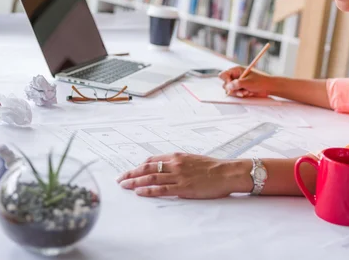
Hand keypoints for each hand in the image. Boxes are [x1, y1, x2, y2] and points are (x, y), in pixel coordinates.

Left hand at [116, 153, 250, 198]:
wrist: (227, 173)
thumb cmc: (214, 167)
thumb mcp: (194, 159)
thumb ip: (180, 163)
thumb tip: (169, 168)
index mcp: (178, 156)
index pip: (152, 160)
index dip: (139, 166)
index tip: (131, 170)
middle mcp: (175, 164)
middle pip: (147, 168)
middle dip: (131, 173)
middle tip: (120, 179)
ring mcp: (178, 176)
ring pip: (150, 178)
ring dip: (135, 182)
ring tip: (124, 185)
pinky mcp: (183, 188)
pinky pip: (161, 189)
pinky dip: (148, 190)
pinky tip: (139, 192)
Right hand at [218, 66, 272, 97]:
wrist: (268, 87)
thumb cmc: (260, 81)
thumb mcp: (248, 82)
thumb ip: (237, 84)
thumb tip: (228, 86)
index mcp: (236, 70)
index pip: (223, 75)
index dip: (226, 80)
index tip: (231, 85)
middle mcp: (235, 76)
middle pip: (225, 84)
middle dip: (233, 89)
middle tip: (242, 91)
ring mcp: (237, 84)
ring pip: (230, 90)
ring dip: (237, 93)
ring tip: (246, 92)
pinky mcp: (240, 89)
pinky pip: (235, 94)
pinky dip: (240, 95)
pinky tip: (247, 93)